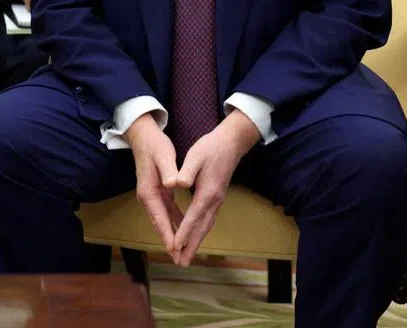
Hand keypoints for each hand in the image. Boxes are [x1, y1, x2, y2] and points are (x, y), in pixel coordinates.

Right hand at [124, 114, 183, 257]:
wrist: (143, 137)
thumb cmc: (155, 145)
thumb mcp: (164, 155)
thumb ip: (169, 171)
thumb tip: (173, 184)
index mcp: (149, 191)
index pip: (159, 218)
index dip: (168, 234)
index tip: (175, 250)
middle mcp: (148, 197)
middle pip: (160, 224)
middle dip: (170, 242)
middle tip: (181, 260)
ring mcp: (152, 196)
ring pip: (163, 220)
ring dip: (173, 235)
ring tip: (183, 252)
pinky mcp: (157, 192)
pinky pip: (167, 212)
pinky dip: (174, 222)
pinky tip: (183, 229)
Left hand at [166, 110, 261, 265]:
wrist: (230, 144)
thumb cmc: (210, 148)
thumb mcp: (195, 156)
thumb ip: (186, 171)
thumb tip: (178, 184)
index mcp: (207, 192)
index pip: (194, 216)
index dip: (184, 232)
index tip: (176, 245)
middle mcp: (214, 200)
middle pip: (202, 228)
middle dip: (191, 246)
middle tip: (181, 263)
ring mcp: (217, 201)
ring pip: (206, 226)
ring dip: (196, 242)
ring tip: (186, 257)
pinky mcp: (216, 198)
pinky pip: (207, 220)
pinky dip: (199, 232)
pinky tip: (193, 237)